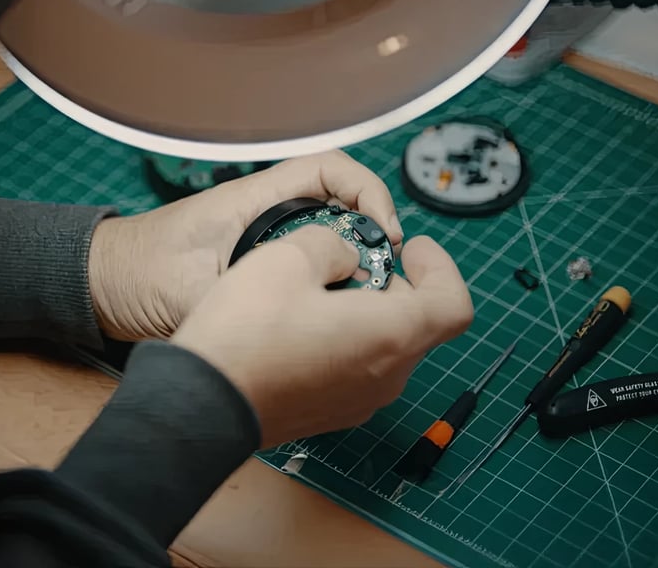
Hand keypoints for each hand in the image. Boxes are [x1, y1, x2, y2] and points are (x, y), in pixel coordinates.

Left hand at [88, 150, 403, 340]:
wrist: (104, 282)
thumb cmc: (137, 272)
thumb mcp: (188, 292)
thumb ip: (234, 305)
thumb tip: (286, 325)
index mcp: (254, 199)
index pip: (330, 169)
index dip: (369, 192)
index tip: (384, 234)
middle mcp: (265, 210)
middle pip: (341, 200)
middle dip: (371, 229)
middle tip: (385, 274)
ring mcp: (263, 234)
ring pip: (329, 231)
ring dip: (355, 254)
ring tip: (369, 294)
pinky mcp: (257, 259)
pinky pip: (310, 257)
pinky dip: (332, 272)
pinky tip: (335, 305)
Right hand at [170, 226, 472, 447]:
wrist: (203, 403)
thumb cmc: (246, 332)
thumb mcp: (289, 256)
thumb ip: (333, 244)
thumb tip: (343, 258)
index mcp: (389, 335)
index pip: (454, 304)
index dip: (442, 268)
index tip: (413, 250)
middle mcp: (386, 376)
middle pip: (419, 322)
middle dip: (395, 284)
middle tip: (355, 260)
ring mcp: (360, 401)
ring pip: (389, 345)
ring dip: (371, 311)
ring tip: (324, 289)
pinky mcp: (333, 412)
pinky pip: (361, 368)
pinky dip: (351, 339)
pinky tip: (305, 323)